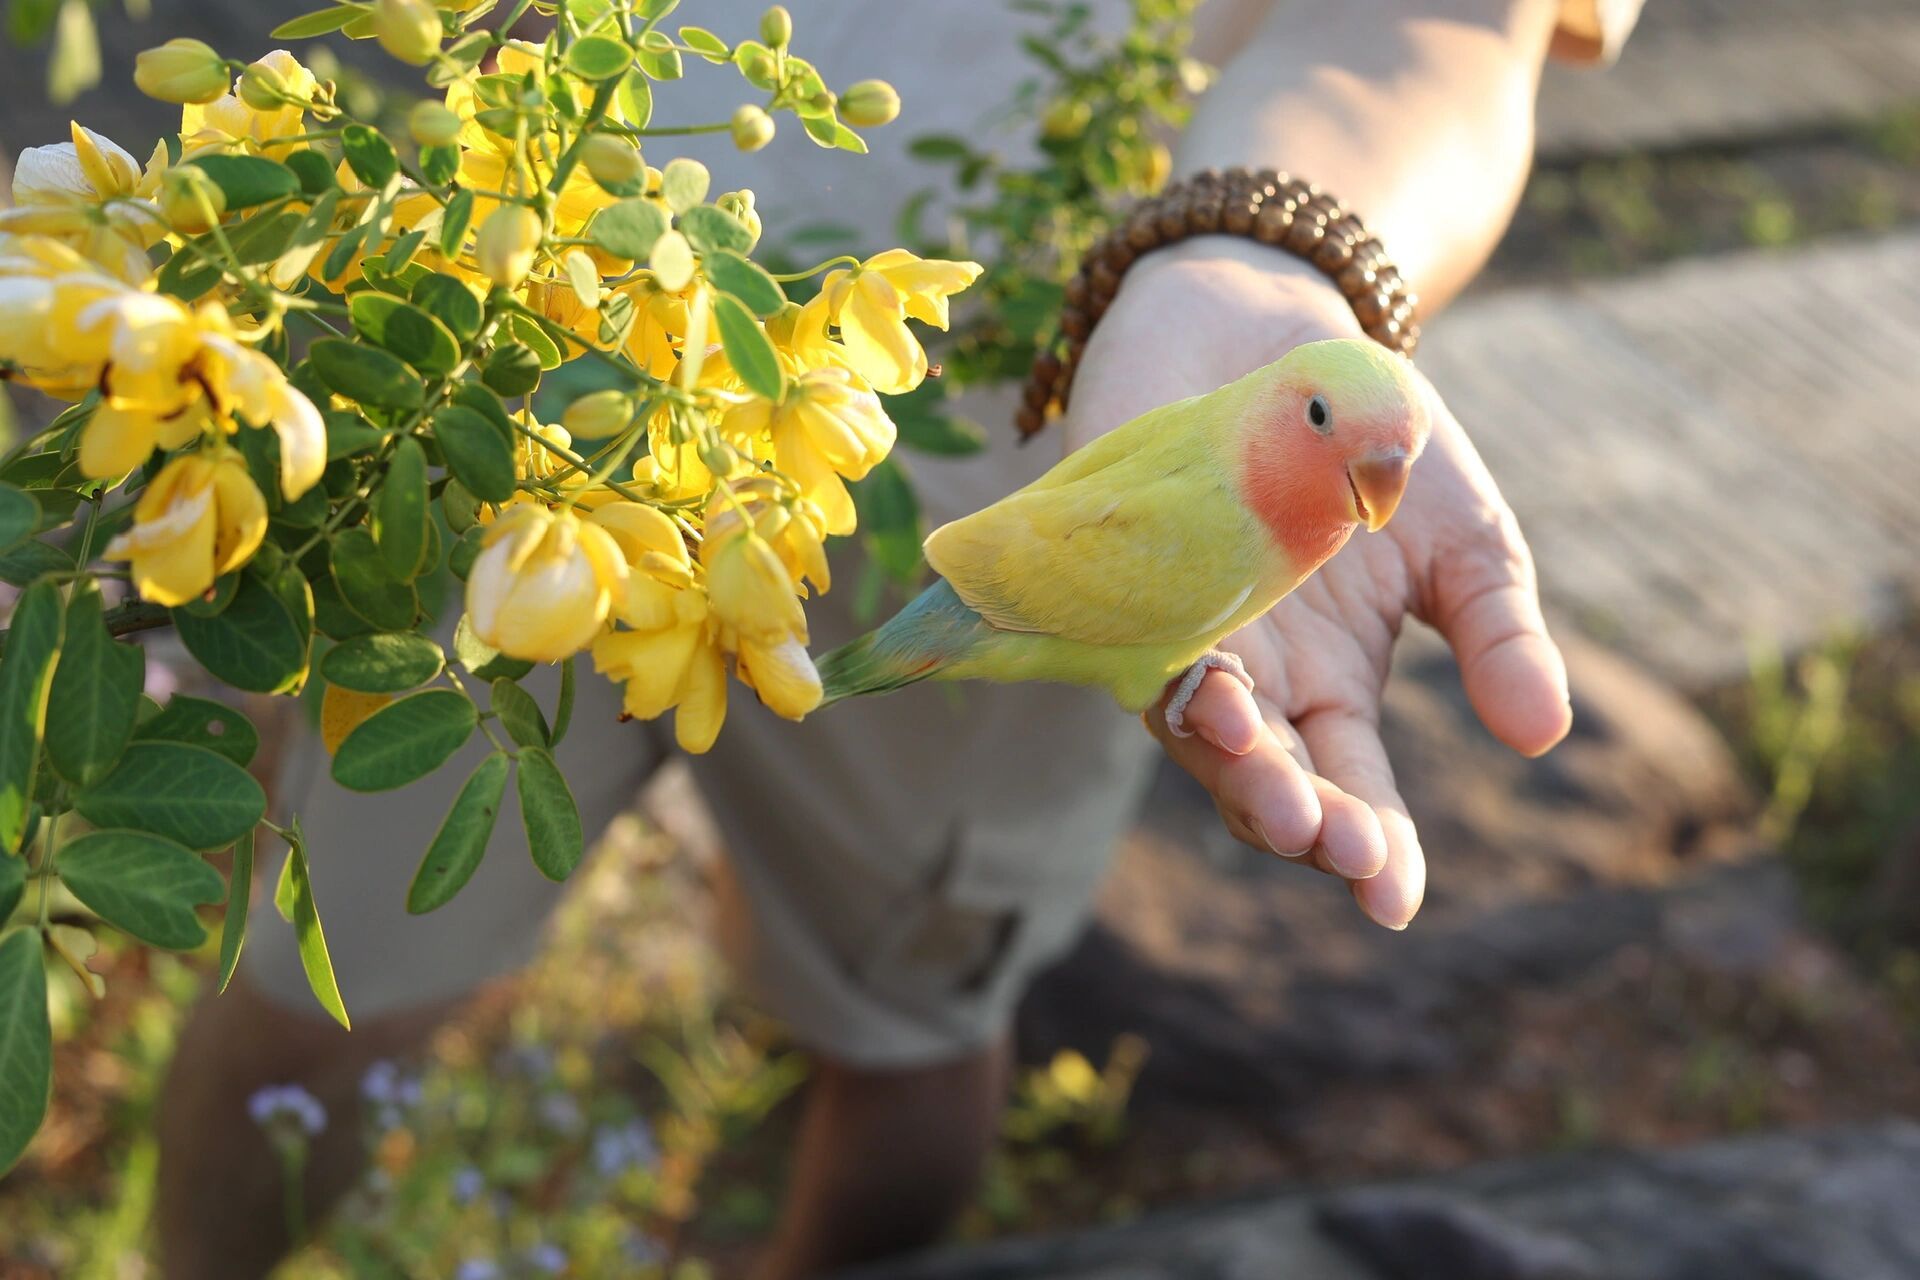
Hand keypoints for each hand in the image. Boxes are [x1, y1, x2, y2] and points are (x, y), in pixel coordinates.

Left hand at [1063, 240, 1571, 929]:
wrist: (1290, 331)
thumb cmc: (1379, 445)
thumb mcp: (1467, 540)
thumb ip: (1498, 633)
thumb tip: (1542, 736)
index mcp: (1332, 688)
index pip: (1353, 793)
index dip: (1372, 851)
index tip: (1392, 902)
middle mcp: (1252, 677)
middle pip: (1267, 780)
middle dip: (1300, 820)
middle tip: (1335, 843)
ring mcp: (1182, 627)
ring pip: (1193, 727)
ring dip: (1231, 762)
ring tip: (1276, 785)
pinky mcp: (1125, 570)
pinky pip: (1136, 633)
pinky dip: (1170, 666)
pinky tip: (1212, 691)